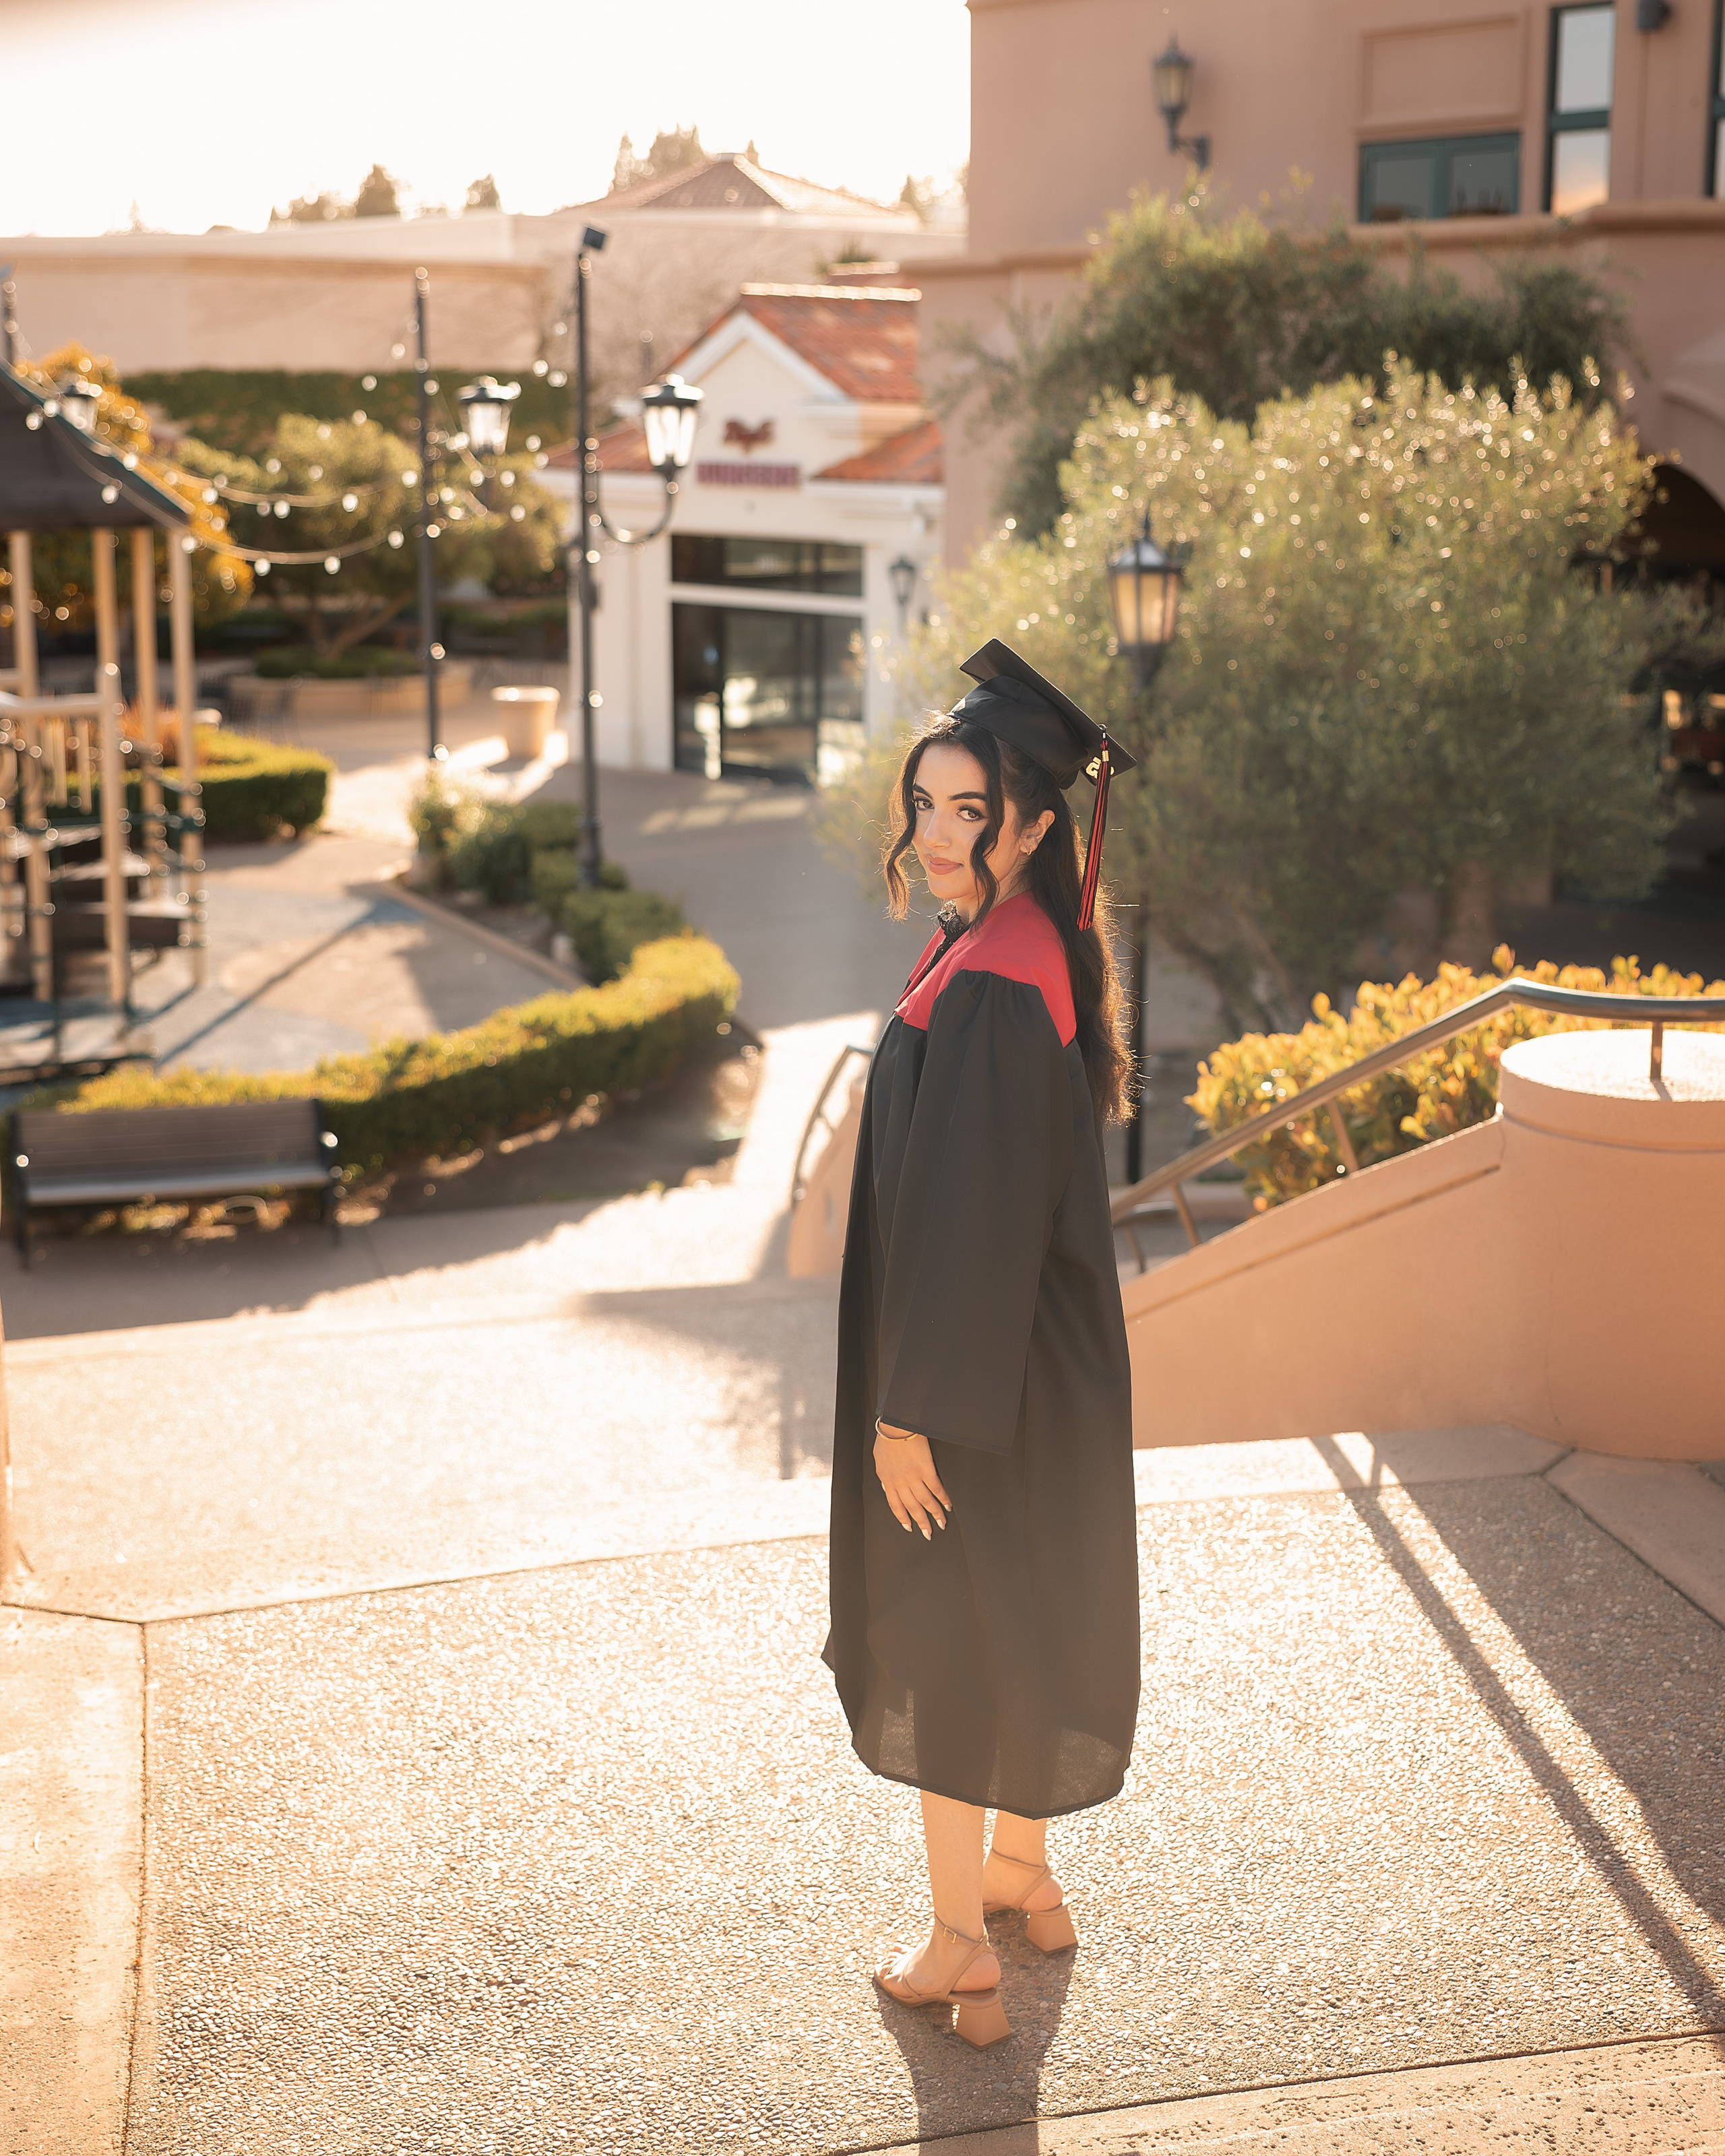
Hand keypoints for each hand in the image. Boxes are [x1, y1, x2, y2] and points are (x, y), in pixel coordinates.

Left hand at [873, 1424, 951, 1539]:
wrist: (897, 1426)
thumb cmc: (887, 1439)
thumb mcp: (879, 1460)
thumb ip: (884, 1476)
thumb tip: (886, 1485)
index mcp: (887, 1481)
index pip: (895, 1505)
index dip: (903, 1518)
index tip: (909, 1527)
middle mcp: (900, 1483)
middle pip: (912, 1508)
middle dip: (921, 1523)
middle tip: (928, 1533)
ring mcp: (914, 1478)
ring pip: (926, 1502)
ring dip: (935, 1515)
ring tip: (942, 1523)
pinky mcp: (927, 1470)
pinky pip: (937, 1489)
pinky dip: (943, 1499)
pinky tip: (948, 1505)